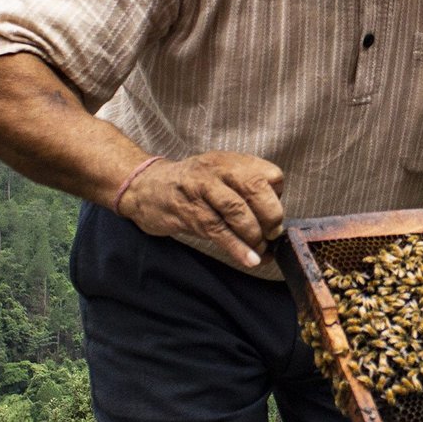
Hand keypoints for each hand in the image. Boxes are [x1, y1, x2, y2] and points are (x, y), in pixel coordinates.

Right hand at [118, 150, 284, 267]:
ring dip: (254, 235)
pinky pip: (217, 230)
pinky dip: (237, 248)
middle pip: (256, 188)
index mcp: (232, 162)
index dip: (278, 199)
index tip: (275, 218)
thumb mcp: (220, 177)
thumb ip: (246, 191)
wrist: (143, 186)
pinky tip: (249, 259)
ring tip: (260, 251)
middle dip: (271, 217)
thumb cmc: (190, 186)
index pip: (271, 174)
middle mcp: (217, 170)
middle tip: (272, 236)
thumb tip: (275, 223)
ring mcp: (200, 189)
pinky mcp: (187, 210)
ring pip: (236, 210)